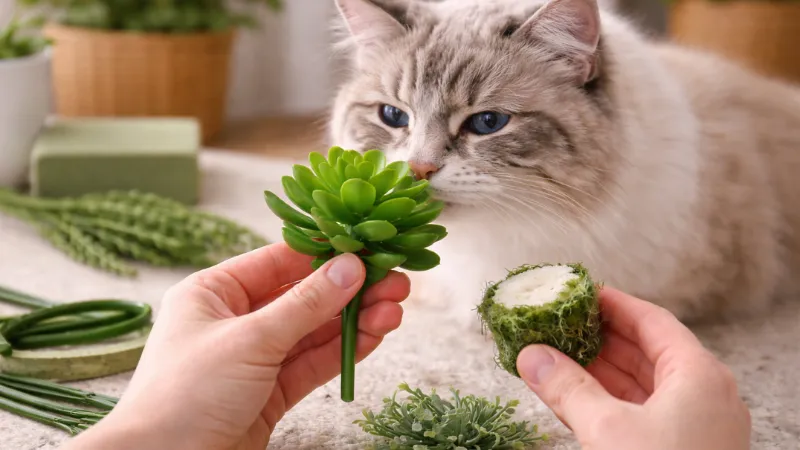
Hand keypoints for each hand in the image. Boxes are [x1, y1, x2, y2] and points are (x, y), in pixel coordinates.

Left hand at [63, 243, 409, 449]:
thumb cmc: (185, 394)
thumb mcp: (249, 340)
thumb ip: (305, 305)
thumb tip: (351, 266)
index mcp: (215, 292)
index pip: (280, 260)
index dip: (326, 253)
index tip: (369, 246)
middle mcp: (237, 319)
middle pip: (304, 296)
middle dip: (350, 290)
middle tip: (395, 282)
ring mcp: (256, 357)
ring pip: (315, 330)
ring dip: (356, 320)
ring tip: (395, 309)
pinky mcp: (272, 391)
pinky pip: (314, 362)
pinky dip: (345, 350)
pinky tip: (376, 334)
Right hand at [517, 287, 750, 449]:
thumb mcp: (606, 430)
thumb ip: (566, 388)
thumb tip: (530, 356)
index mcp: (699, 375)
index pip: (652, 320)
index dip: (613, 303)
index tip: (579, 292)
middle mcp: (705, 394)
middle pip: (647, 349)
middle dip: (599, 337)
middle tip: (560, 323)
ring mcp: (697, 425)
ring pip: (642, 383)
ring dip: (599, 369)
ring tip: (558, 355)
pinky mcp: (683, 448)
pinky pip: (643, 410)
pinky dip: (609, 399)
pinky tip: (576, 395)